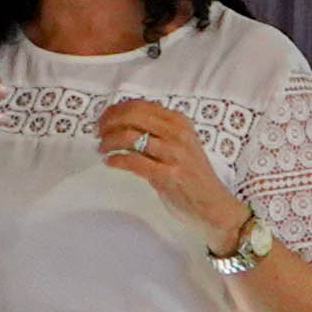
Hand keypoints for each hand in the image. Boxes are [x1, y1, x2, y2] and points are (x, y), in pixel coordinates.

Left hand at [92, 95, 240, 241]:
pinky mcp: (167, 175)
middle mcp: (178, 134)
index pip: (140, 106)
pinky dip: (116, 160)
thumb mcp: (181, 145)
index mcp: (180, 122)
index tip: (104, 119)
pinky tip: (110, 162)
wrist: (214, 205)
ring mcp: (173, 154)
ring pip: (129, 137)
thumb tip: (123, 123)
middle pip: (132, 116)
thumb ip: (158, 132)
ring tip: (102, 149)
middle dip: (109, 122)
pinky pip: (133, 162)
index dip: (116, 110)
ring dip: (109, 142)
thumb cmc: (193, 176)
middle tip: (98, 132)